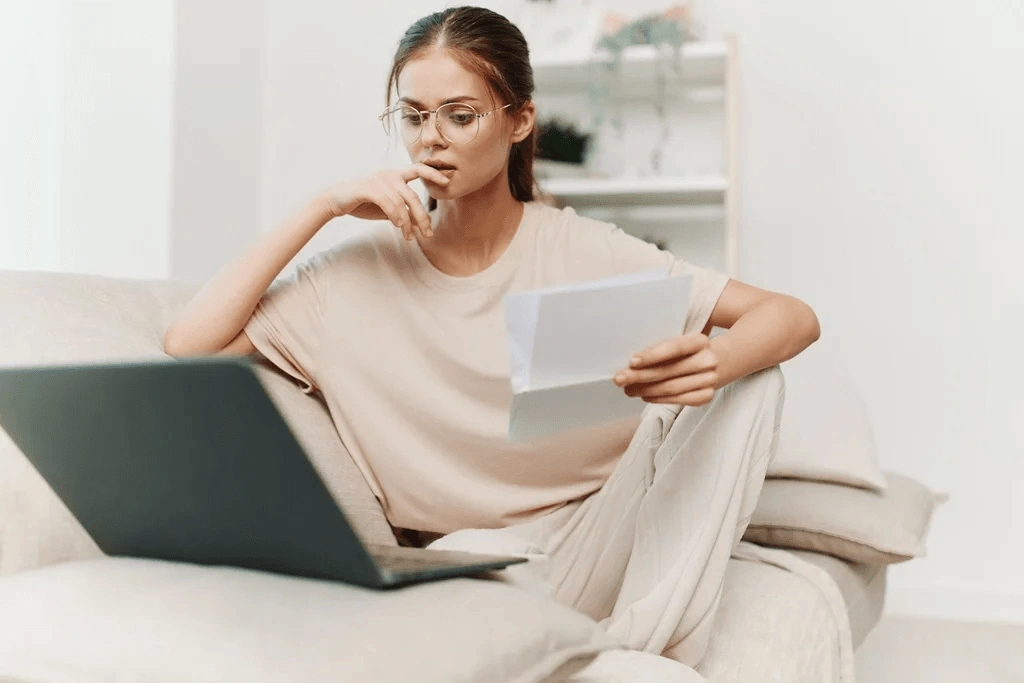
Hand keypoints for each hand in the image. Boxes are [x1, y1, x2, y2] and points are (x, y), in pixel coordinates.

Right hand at [320, 164, 451, 240]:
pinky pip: (389, 203)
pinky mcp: (368, 188)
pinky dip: (396, 216)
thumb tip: (422, 225)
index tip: (447, 181)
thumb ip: (405, 213)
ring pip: (401, 203)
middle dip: (422, 216)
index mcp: (396, 175)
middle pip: (413, 196)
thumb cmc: (364, 204)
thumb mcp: (388, 210)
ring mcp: (379, 180)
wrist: (337, 201)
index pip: (418, 170)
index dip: (433, 174)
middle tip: (429, 233)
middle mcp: (389, 175)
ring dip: (407, 223)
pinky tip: (398, 227)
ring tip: (408, 236)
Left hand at [613, 333, 718, 406]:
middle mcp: (708, 360)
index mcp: (700, 341)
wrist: (720, 362)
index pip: (674, 348)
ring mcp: (709, 380)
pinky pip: (676, 400)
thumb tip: (630, 362)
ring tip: (628, 389)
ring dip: (644, 390)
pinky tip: (644, 395)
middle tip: (619, 379)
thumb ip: (660, 348)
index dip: (652, 355)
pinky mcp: (705, 396)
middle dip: (639, 376)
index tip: (632, 361)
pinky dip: (657, 399)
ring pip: (669, 388)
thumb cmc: (688, 351)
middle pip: (668, 371)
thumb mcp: (679, 342)